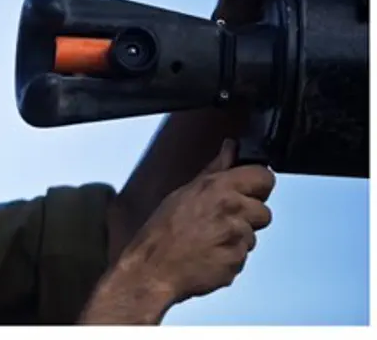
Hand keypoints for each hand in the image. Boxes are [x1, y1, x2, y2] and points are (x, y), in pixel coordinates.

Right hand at [117, 139, 274, 302]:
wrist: (152, 269)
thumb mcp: (184, 192)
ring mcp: (236, 237)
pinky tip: (209, 254)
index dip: (257, 185)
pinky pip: (243, 256)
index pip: (264, 177)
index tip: (248, 191)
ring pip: (252, 235)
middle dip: (248, 216)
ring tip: (209, 239)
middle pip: (264, 210)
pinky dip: (230, 256)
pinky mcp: (238, 261)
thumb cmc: (162, 233)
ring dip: (236, 238)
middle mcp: (231, 210)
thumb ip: (215, 170)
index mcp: (218, 188)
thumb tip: (231, 148)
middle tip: (221, 220)